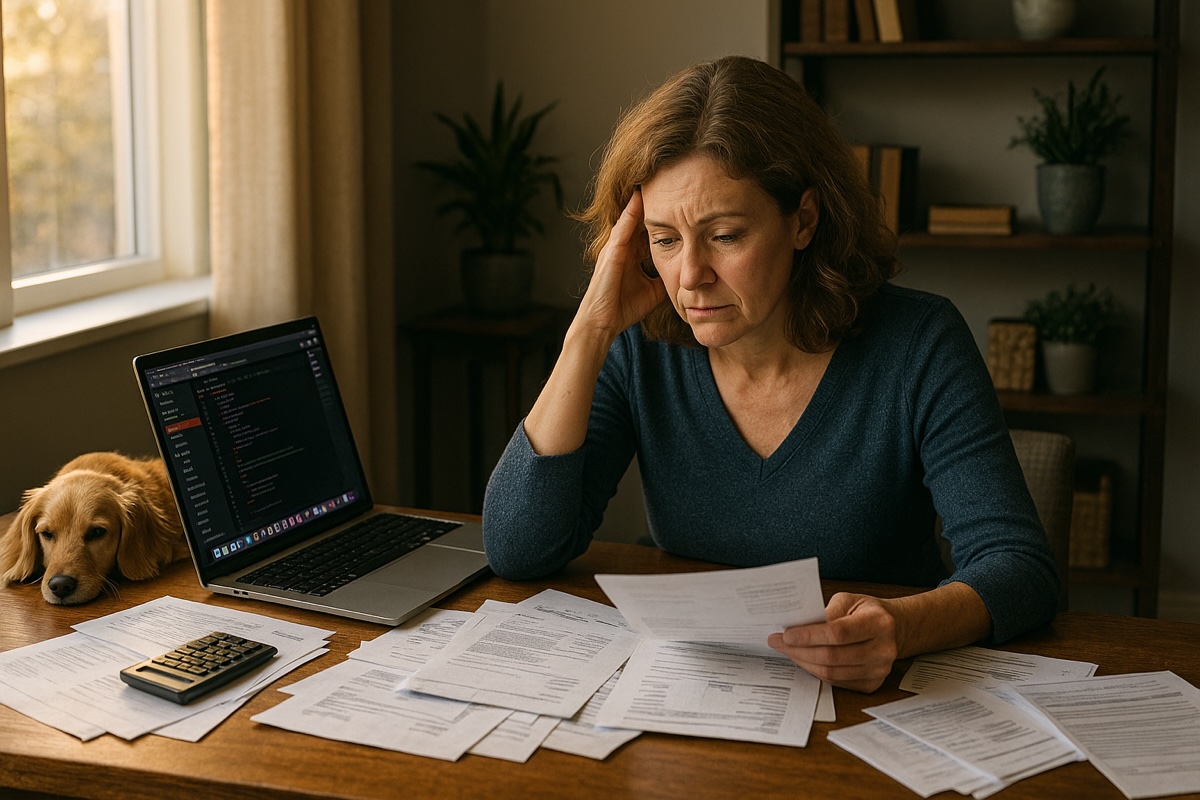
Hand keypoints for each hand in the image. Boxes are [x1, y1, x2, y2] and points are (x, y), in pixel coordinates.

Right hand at [574, 190, 666, 337]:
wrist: (602, 322)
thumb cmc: (622, 309)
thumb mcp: (653, 291)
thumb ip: (665, 278)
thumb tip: (684, 272)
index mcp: (631, 256)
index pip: (648, 231)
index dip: (661, 217)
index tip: (677, 202)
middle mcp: (623, 247)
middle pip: (641, 220)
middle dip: (654, 204)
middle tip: (669, 182)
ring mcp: (615, 247)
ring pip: (631, 218)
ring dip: (642, 200)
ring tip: (654, 180)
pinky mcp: (612, 251)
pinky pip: (623, 227)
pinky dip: (631, 212)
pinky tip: (640, 197)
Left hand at [767, 592, 900, 692]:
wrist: (895, 629)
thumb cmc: (867, 611)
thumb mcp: (849, 600)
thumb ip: (826, 612)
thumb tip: (797, 627)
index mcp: (879, 623)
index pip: (838, 633)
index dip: (809, 635)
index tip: (786, 634)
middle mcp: (883, 649)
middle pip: (832, 657)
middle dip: (799, 650)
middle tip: (778, 642)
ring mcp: (879, 670)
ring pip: (832, 673)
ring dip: (804, 662)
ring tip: (787, 651)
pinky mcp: (872, 684)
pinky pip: (836, 681)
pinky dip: (816, 671)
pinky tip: (805, 660)